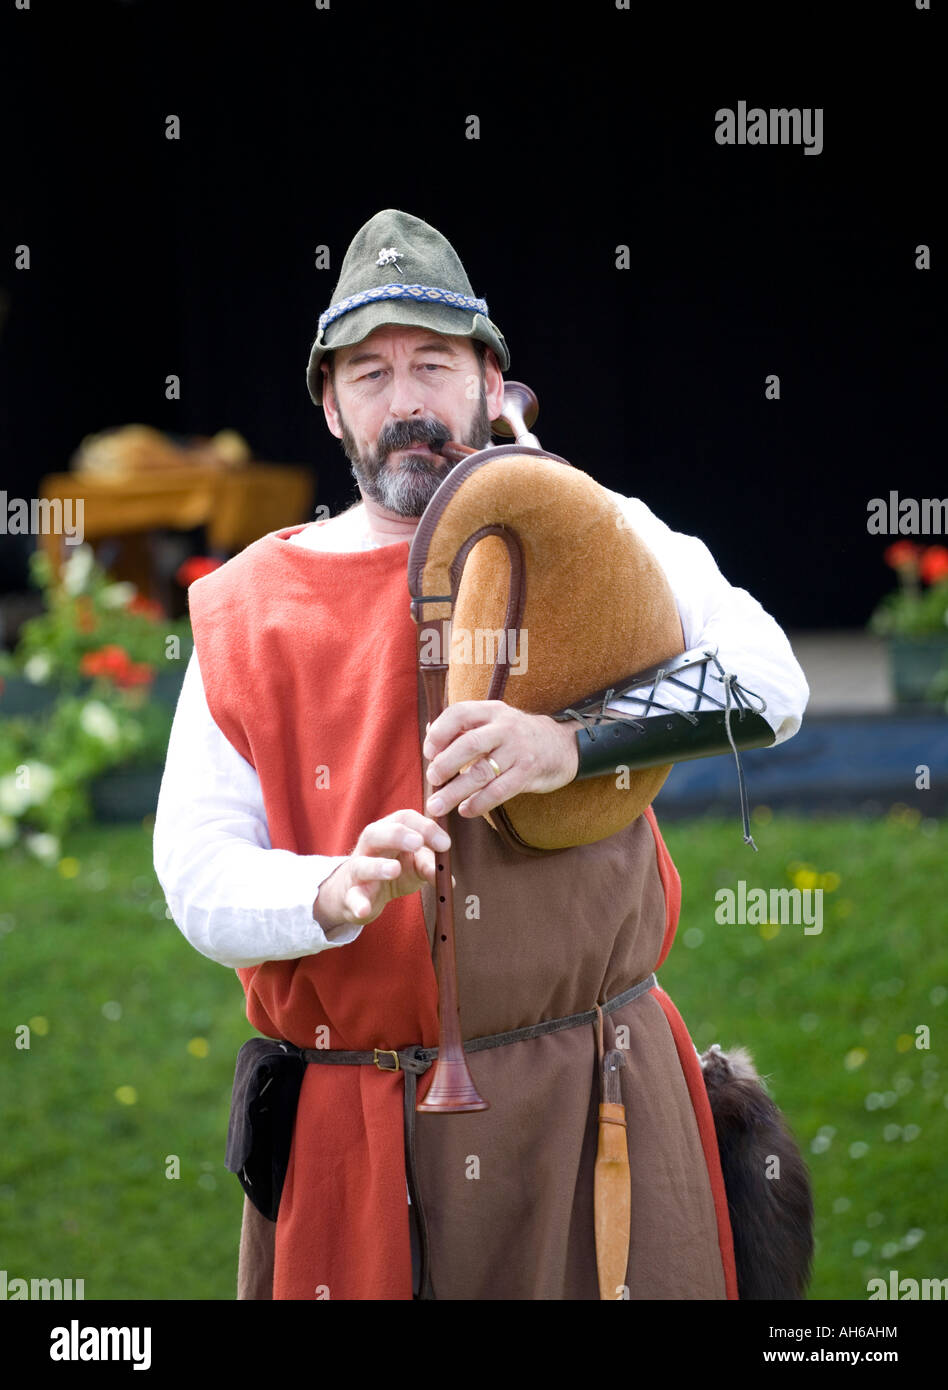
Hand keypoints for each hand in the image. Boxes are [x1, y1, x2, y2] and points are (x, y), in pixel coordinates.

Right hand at [313, 810, 451, 930]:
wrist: (360, 896)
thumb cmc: (392, 873)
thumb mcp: (415, 866)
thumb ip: (430, 867)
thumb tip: (449, 880)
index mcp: (388, 832)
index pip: (404, 818)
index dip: (425, 827)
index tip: (445, 844)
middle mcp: (369, 848)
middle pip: (376, 833)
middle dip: (397, 836)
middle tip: (418, 843)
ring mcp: (357, 871)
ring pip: (362, 864)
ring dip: (378, 866)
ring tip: (394, 869)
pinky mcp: (350, 896)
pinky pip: (352, 898)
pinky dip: (358, 903)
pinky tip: (364, 909)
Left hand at [422, 701, 582, 819]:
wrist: (562, 745)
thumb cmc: (517, 736)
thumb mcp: (493, 722)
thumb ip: (464, 727)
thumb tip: (429, 735)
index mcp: (491, 711)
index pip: (459, 714)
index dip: (439, 733)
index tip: (428, 753)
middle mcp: (505, 727)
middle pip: (469, 744)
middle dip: (444, 764)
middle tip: (431, 780)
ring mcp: (518, 750)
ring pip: (481, 773)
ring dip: (455, 791)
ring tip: (437, 806)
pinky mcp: (528, 773)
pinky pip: (499, 791)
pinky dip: (479, 803)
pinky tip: (465, 810)